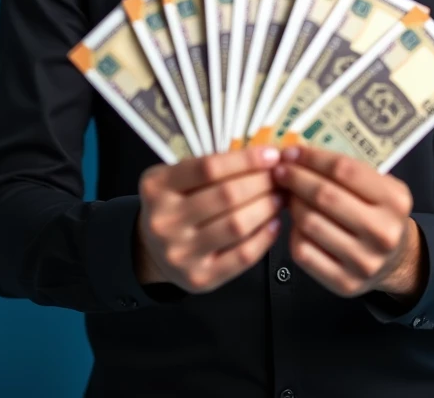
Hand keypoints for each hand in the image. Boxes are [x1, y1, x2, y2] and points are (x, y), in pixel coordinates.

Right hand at [135, 147, 283, 293]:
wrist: (152, 252)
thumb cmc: (174, 206)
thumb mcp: (176, 179)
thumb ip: (211, 169)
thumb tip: (263, 158)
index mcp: (157, 187)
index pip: (209, 167)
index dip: (245, 160)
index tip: (271, 155)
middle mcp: (165, 221)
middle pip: (226, 196)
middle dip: (262, 182)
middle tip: (281, 176)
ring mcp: (181, 253)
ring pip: (236, 225)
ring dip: (266, 207)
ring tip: (280, 196)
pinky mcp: (200, 278)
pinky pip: (241, 256)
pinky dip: (264, 237)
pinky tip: (274, 223)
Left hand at [273, 145, 425, 300]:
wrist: (396, 260)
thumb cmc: (380, 214)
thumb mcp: (380, 186)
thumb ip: (347, 169)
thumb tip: (299, 153)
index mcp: (395, 200)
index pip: (344, 169)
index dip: (312, 158)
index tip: (292, 152)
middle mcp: (383, 232)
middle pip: (324, 196)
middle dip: (295, 178)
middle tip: (280, 170)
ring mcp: (364, 261)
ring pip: (310, 222)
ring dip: (293, 203)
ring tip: (289, 194)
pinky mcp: (344, 282)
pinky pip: (304, 251)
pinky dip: (293, 232)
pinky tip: (297, 222)